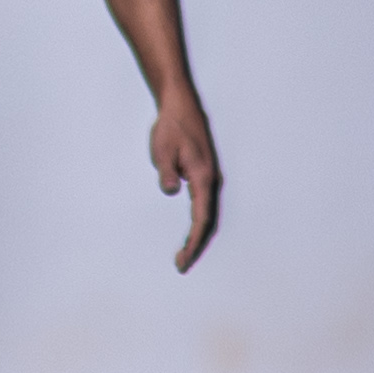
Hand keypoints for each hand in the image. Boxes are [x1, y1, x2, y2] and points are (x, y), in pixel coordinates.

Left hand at [153, 93, 221, 271]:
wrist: (180, 107)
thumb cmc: (171, 127)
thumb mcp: (162, 149)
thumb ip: (167, 171)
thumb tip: (172, 191)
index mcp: (202, 177)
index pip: (201, 218)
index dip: (193, 241)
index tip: (184, 258)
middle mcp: (210, 181)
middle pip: (208, 222)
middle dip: (196, 245)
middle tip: (181, 265)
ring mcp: (208, 179)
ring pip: (207, 215)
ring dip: (197, 235)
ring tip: (183, 255)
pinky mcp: (203, 176)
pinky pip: (203, 206)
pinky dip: (197, 222)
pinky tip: (189, 232)